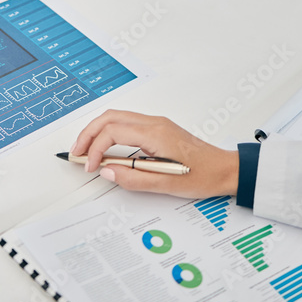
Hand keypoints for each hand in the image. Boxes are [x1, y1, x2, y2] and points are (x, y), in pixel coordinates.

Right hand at [72, 110, 238, 197]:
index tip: (91, 166)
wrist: (225, 169)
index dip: (96, 149)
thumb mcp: (167, 184)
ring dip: (97, 131)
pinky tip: (105, 147)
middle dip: (88, 133)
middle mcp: (154, 123)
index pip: (112, 132)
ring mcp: (156, 124)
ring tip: (87, 150)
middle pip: (109, 117)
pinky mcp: (157, 129)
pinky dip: (109, 132)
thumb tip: (108, 172)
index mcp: (155, 133)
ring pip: (116, 117)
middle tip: (77, 152)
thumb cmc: (204, 175)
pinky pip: (126, 123)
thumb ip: (134, 179)